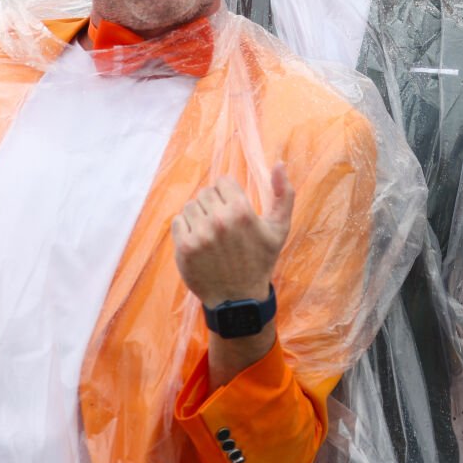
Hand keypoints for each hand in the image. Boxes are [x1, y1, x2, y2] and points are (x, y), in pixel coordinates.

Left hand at [172, 164, 293, 307]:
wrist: (239, 299)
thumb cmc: (260, 261)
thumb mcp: (280, 228)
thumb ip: (284, 194)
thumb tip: (278, 163)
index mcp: (242, 211)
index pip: (223, 182)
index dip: (229, 195)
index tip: (234, 212)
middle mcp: (219, 220)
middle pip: (206, 193)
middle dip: (214, 205)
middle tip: (223, 226)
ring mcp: (199, 234)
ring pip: (191, 206)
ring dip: (199, 216)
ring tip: (211, 234)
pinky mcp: (184, 247)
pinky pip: (178, 221)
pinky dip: (186, 229)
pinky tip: (199, 242)